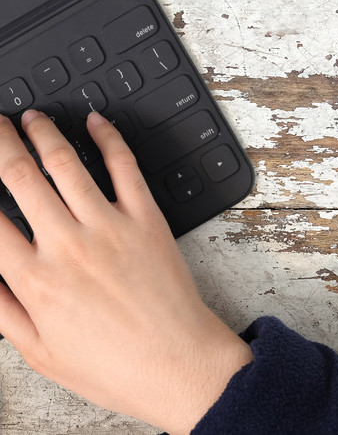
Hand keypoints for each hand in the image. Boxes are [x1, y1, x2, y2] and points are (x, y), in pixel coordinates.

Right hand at [0, 110, 252, 434]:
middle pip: (20, 178)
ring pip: (66, 164)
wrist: (175, 361)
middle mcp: (67, 245)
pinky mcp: (146, 217)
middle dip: (1, 143)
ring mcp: (110, 225)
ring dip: (44, 133)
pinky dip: (109, 138)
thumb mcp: (38, 351)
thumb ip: (3, 309)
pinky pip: (125, 166)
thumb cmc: (111, 364)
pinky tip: (96, 122)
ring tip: (31, 117)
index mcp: (34, 280)